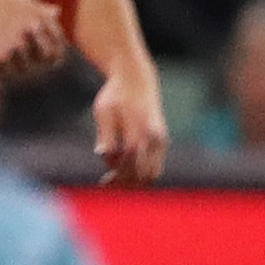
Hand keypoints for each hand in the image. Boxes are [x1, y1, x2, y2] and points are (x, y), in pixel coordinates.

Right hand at [0, 0, 66, 72]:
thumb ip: (39, 8)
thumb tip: (57, 12)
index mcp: (39, 16)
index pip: (59, 41)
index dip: (57, 53)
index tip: (51, 61)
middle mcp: (32, 30)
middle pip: (47, 57)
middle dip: (42, 65)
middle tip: (34, 69)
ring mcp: (17, 44)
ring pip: (27, 67)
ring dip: (18, 68)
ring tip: (6, 62)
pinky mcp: (1, 56)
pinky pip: (9, 72)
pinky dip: (4, 70)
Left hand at [93, 70, 168, 184]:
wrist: (136, 80)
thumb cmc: (115, 95)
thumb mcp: (104, 111)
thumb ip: (105, 134)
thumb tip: (102, 154)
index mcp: (139, 129)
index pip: (130, 162)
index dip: (117, 176)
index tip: (103, 183)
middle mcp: (154, 137)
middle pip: (144, 173)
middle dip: (126, 182)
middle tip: (107, 183)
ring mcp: (161, 140)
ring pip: (153, 173)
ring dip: (135, 180)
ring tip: (114, 179)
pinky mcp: (162, 141)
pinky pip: (156, 166)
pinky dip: (142, 173)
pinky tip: (124, 170)